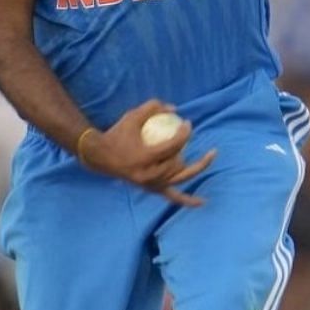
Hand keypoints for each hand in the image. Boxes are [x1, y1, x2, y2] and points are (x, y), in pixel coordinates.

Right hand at [80, 99, 217, 207]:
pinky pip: (173, 197)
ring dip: (194, 166)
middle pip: (178, 163)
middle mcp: (149, 175)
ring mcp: (151, 185)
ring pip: (180, 178)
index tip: (187, 124)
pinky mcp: (152, 189)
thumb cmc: (117, 135)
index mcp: (145, 158)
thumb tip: (175, 109)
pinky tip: (203, 201)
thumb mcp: (131, 116)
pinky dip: (188, 200)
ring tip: (209, 155)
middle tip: (189, 133)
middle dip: (186, 146)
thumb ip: (152, 108)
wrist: (100, 157)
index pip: (173, 147)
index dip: (185, 134)